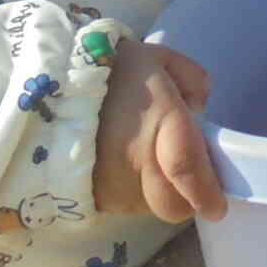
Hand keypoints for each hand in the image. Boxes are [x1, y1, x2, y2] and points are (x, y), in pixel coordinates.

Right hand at [93, 41, 226, 223]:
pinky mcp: (93, 196)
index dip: (205, 191)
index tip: (218, 206)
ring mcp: (112, 185)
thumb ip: (191, 79)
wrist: (48, 88)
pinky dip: (134, 190)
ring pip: (150, 207)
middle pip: (173, 205)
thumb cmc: (110, 69)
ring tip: (149, 157)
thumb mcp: (158, 59)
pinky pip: (126, 204)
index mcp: (159, 123)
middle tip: (189, 174)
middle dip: (187, 198)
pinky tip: (126, 164)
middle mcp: (136, 164)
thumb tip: (199, 107)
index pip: (186, 169)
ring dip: (159, 190)